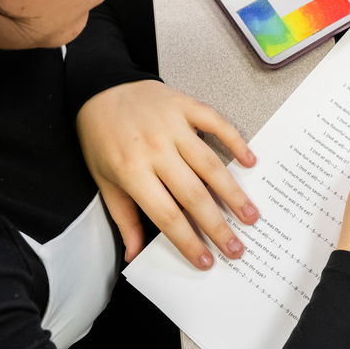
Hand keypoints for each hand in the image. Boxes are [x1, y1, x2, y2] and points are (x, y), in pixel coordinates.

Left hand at [76, 80, 257, 267]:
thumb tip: (134, 255)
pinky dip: (236, 142)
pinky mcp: (186, 106)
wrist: (98, 87)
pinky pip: (217, 124)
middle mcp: (155, 149)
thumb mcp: (103, 180)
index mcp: (131, 171)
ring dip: (233, 193)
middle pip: (194, 195)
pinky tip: (250, 162)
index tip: (206, 261)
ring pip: (210, 165)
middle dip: (218, 226)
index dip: (188, 241)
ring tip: (251, 216)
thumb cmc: (100, 137)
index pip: (166, 215)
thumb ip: (124, 218)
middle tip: (237, 248)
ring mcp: (173, 126)